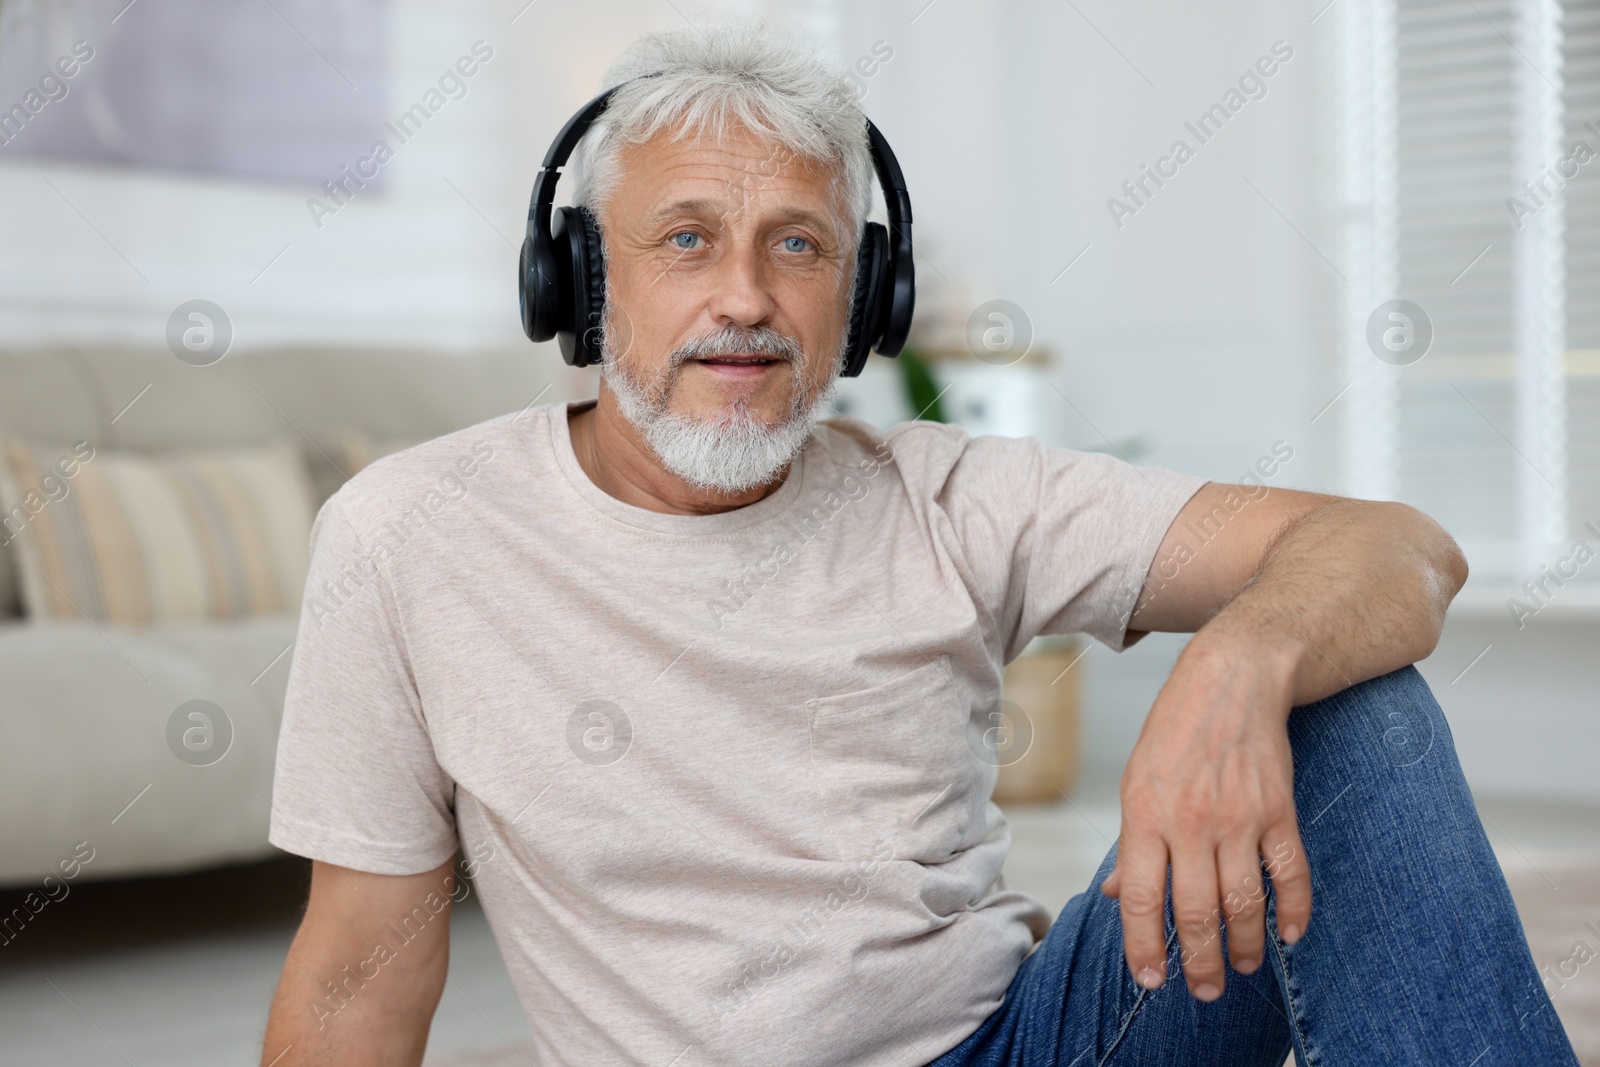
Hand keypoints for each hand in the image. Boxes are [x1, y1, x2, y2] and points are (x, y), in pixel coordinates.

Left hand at [1100, 626, 1311, 999]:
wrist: (1231, 680)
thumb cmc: (1175, 732)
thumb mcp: (1136, 781)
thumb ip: (1133, 843)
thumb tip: (1116, 896)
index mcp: (1145, 816)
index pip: (1139, 898)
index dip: (1143, 946)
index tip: (1150, 979)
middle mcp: (1190, 823)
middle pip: (1195, 912)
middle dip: (1199, 963)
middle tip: (1204, 991)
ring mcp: (1238, 819)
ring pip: (1244, 904)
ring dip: (1245, 947)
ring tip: (1241, 968)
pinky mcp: (1278, 812)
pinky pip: (1291, 875)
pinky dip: (1294, 911)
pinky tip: (1288, 935)